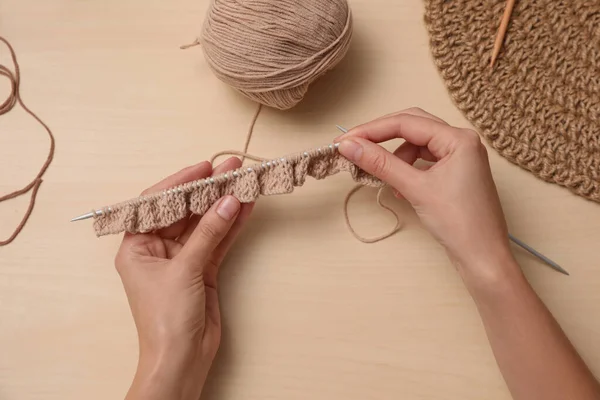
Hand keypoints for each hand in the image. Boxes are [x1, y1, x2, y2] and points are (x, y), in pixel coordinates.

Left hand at [115, 157, 253, 399]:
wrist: (181, 360)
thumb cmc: (165, 319)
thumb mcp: (184, 269)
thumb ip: (208, 233)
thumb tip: (228, 201)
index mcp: (137, 246)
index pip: (157, 204)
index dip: (180, 182)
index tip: (204, 166)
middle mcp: (158, 249)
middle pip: (185, 211)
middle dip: (208, 190)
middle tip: (232, 168)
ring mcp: (184, 259)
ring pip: (206, 224)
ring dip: (225, 204)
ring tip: (245, 181)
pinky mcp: (204, 269)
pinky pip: (219, 241)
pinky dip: (233, 225)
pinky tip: (247, 207)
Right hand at [336, 108, 516, 281]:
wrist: (483, 258)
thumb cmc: (458, 223)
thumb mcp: (415, 189)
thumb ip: (381, 163)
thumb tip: (349, 146)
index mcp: (459, 138)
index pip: (406, 122)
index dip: (372, 130)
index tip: (345, 141)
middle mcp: (462, 141)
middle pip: (412, 126)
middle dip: (382, 136)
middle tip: (354, 147)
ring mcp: (460, 156)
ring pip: (417, 143)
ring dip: (396, 156)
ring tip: (385, 177)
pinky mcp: (456, 172)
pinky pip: (424, 159)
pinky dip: (407, 168)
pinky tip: (401, 188)